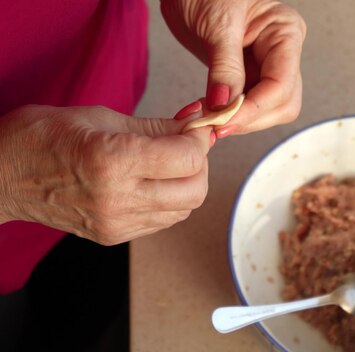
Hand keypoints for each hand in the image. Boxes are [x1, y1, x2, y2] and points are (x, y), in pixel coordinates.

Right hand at [0, 105, 211, 244]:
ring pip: (184, 209)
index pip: (188, 158)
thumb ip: (158, 126)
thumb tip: (198, 122)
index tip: (197, 126)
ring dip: (187, 183)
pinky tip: (152, 181)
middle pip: (195, 191)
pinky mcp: (114, 236)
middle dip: (199, 164)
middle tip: (186, 145)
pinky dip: (170, 200)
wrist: (0, 176)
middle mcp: (118, 198)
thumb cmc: (44, 137)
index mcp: (113, 160)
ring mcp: (116, 222)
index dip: (200, 139)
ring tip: (168, 163)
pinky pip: (163, 220)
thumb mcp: (103, 118)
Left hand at [161, 0, 305, 136]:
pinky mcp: (249, 76)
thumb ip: (225, 66)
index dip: (255, 107)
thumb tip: (225, 105)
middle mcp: (283, 52)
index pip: (282, 84)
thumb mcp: (216, 24)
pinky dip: (229, 114)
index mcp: (286, 32)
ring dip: (239, 120)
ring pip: (268, 110)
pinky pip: (247, 105)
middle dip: (250, 118)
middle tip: (216, 124)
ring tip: (209, 118)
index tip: (225, 119)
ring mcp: (267, 65)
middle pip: (282, 103)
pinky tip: (209, 112)